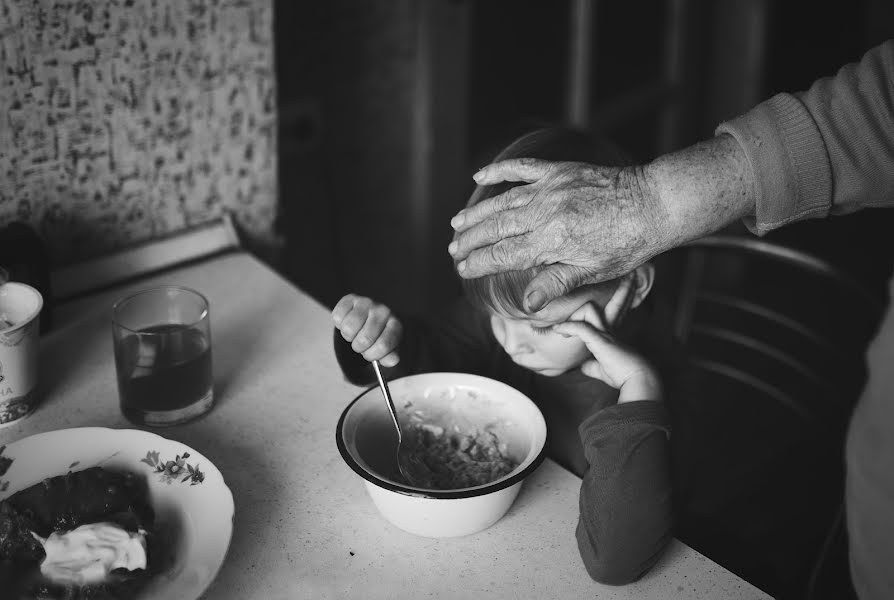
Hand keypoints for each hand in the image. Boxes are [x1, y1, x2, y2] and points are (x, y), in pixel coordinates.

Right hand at [332, 294, 402, 366]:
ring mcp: (367, 303)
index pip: (383, 345)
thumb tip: (392, 361)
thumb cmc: (377, 336)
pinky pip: (338, 317)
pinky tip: (347, 322)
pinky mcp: (351, 298)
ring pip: (349, 328)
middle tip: (360, 344)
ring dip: (348, 336)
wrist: (367, 317)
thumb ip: (389, 357)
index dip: (373, 355)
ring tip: (354, 333)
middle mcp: (383, 311)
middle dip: (359, 348)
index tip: (369, 355)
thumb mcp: (386, 349)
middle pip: (365, 339)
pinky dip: (339, 325)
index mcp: (395, 325)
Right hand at [448, 159, 666, 311]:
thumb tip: (527, 304)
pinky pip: (522, 168)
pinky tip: (480, 175)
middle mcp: (544, 213)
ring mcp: (550, 188)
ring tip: (456, 222)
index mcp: (551, 241)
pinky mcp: (559, 171)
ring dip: (476, 212)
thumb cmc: (627, 244)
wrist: (653, 205)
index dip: (479, 262)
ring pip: (502, 201)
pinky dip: (498, 170)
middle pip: (496, 228)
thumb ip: (555, 284)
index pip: (503, 254)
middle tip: (452, 248)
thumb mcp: (592, 272)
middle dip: (470, 239)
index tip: (462, 268)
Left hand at [553, 277, 661, 402]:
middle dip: (613, 286)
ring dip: (574, 309)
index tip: (617, 286)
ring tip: (561, 305)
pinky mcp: (599, 340)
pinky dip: (567, 328)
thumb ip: (591, 364)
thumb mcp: (603, 368)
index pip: (614, 309)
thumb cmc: (622, 375)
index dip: (616, 298)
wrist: (637, 380)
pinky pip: (580, 328)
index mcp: (611, 333)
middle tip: (618, 272)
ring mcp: (605, 332)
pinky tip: (556, 330)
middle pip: (611, 301)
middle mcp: (609, 328)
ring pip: (590, 310)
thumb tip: (582, 365)